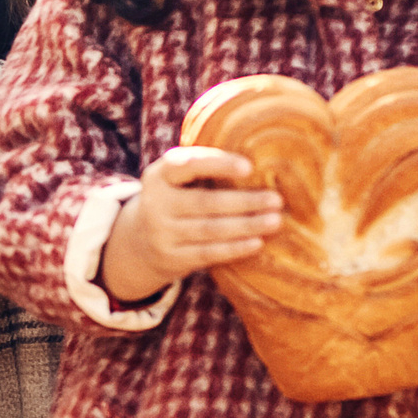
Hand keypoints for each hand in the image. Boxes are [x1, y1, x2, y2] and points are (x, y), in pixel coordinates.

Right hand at [92, 147, 282, 303]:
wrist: (140, 243)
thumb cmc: (175, 199)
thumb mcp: (176, 180)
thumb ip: (203, 167)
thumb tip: (259, 159)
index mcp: (158, 176)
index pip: (186, 165)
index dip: (217, 164)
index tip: (249, 167)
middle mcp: (155, 204)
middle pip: (205, 202)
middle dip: (244, 201)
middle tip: (277, 199)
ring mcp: (161, 233)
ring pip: (210, 229)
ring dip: (246, 225)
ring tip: (275, 220)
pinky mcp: (171, 258)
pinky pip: (208, 253)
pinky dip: (234, 248)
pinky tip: (257, 242)